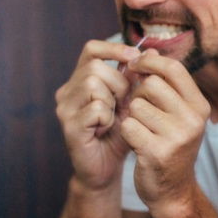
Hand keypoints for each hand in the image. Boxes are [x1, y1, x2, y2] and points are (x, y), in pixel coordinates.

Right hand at [55, 40, 140, 190]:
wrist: (107, 168)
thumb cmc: (119, 134)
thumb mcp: (131, 102)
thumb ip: (137, 78)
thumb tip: (152, 51)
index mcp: (81, 81)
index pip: (91, 49)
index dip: (113, 49)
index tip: (134, 57)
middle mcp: (68, 91)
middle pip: (95, 67)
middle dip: (118, 83)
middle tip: (124, 103)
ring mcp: (65, 108)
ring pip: (93, 84)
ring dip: (113, 100)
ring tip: (114, 117)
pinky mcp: (69, 126)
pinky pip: (95, 108)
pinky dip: (107, 118)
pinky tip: (107, 129)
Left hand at [119, 50, 210, 210]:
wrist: (172, 191)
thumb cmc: (170, 146)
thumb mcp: (177, 113)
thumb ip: (164, 84)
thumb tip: (147, 50)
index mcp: (200, 106)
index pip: (173, 68)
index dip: (150, 62)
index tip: (135, 66)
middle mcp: (193, 119)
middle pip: (151, 84)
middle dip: (138, 94)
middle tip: (139, 110)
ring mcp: (177, 137)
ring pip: (136, 105)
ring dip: (131, 115)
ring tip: (141, 129)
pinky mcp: (157, 152)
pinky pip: (128, 126)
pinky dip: (126, 132)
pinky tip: (136, 143)